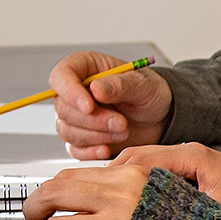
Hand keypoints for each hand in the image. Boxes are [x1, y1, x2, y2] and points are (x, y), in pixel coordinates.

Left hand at [22, 144, 220, 219]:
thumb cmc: (214, 210)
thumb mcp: (190, 164)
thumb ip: (148, 161)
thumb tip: (115, 164)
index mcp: (132, 175)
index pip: (73, 175)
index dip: (53, 189)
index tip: (50, 202)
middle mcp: (119, 196)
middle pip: (53, 194)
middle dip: (33, 208)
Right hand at [50, 50, 173, 160]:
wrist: (160, 117)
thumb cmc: (149, 93)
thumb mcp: (142, 84)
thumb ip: (119, 85)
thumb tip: (95, 89)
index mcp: (85, 68)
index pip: (61, 76)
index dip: (70, 92)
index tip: (90, 107)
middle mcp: (75, 91)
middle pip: (63, 108)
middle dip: (92, 120)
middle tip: (121, 123)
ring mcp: (75, 116)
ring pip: (67, 130)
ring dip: (96, 135)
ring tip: (123, 131)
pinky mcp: (81, 139)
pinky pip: (74, 149)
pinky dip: (90, 152)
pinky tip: (107, 149)